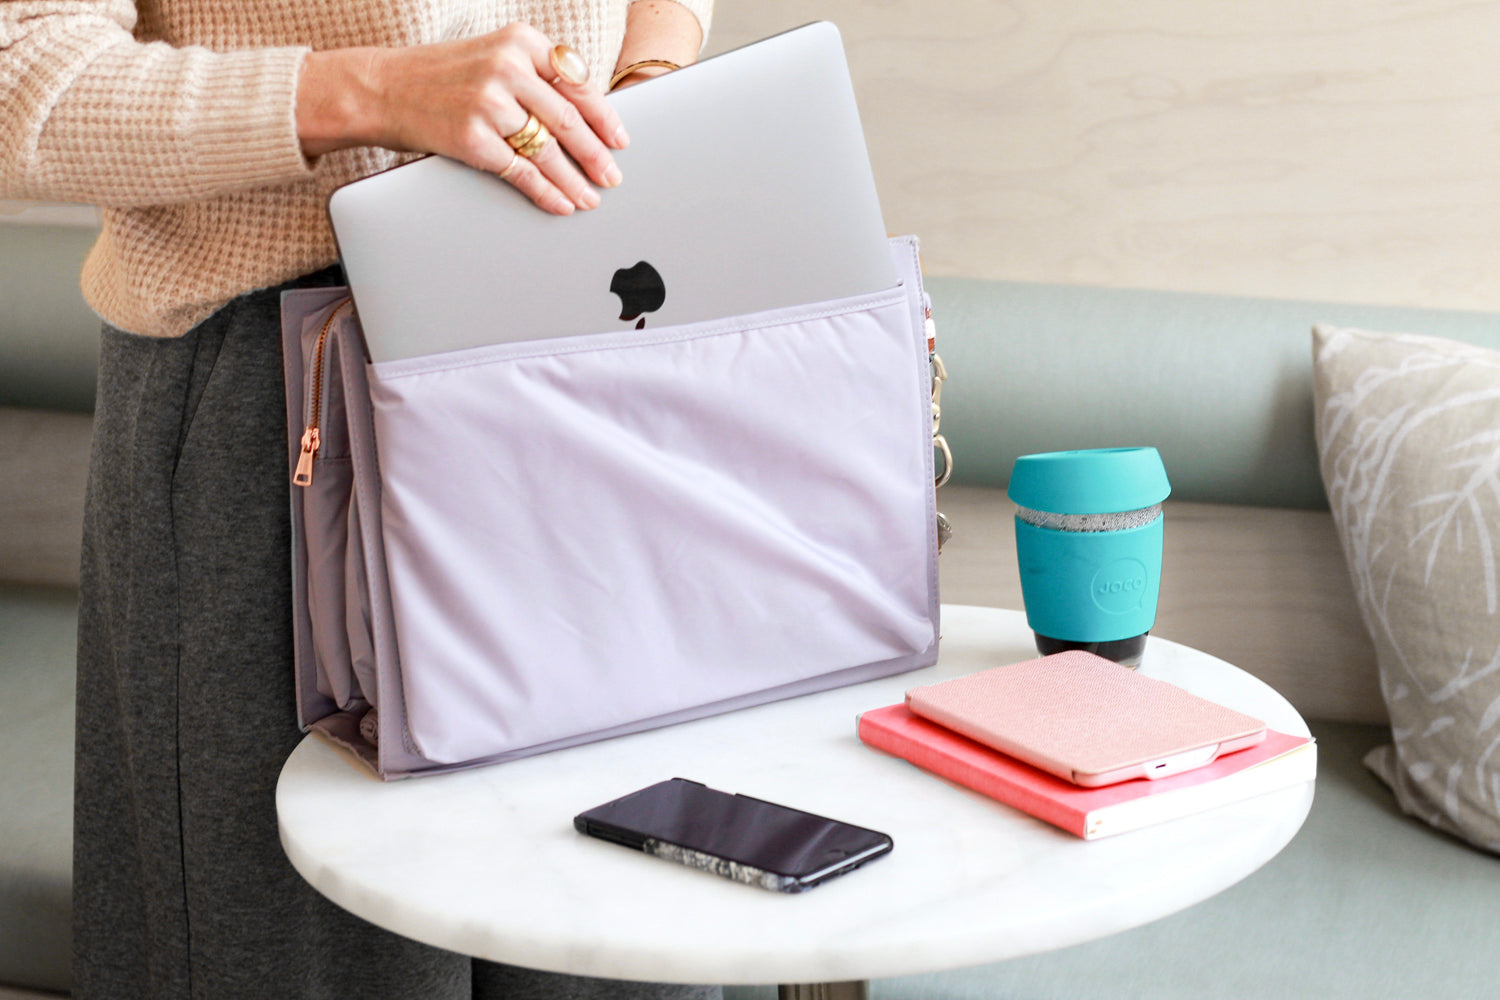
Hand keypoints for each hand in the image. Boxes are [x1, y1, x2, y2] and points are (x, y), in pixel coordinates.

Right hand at [298, 24, 626, 215]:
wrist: (380, 88)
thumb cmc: (441, 76)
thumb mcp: (492, 55)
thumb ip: (534, 75)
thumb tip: (585, 117)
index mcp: (520, 41)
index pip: (577, 82)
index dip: (603, 115)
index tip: (620, 139)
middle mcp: (508, 68)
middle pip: (568, 118)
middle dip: (596, 153)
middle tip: (613, 176)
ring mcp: (490, 104)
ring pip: (549, 149)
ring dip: (575, 180)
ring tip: (591, 198)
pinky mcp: (473, 138)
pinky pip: (522, 172)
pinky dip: (547, 192)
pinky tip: (561, 203)